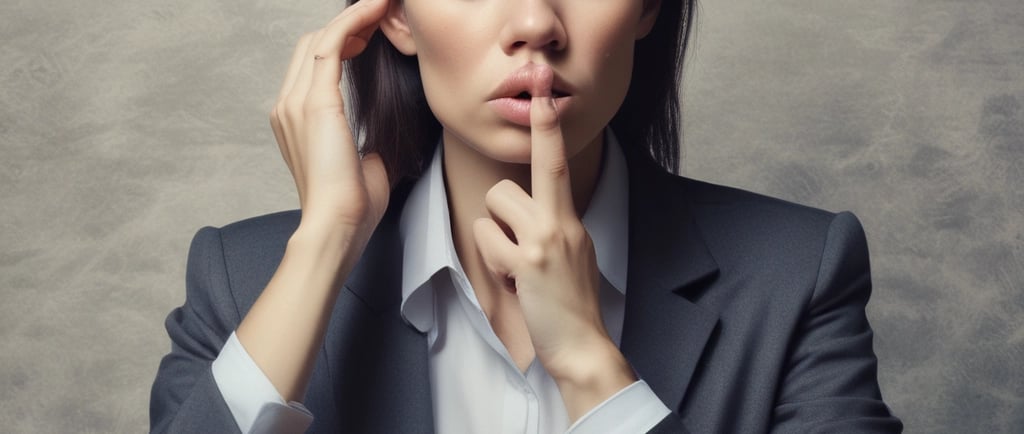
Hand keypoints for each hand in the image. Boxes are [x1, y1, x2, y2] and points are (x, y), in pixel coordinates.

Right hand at [237, 0, 394, 401]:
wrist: (336, 227)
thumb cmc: (351, 207)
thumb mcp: (366, 164)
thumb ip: (371, 143)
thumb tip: (390, 137)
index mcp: (297, 121)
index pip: (314, 64)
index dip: (344, 41)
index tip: (375, 32)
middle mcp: (288, 106)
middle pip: (314, 44)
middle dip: (350, 24)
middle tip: (385, 14)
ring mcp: (296, 102)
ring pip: (322, 39)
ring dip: (356, 17)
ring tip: (386, 5)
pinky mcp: (315, 102)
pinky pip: (333, 44)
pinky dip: (356, 21)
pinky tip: (379, 9)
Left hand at [471, 65, 634, 418]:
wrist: (583, 345)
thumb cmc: (572, 304)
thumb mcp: (575, 254)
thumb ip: (556, 228)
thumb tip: (534, 214)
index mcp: (571, 220)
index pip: (556, 164)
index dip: (547, 128)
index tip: (542, 94)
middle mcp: (560, 223)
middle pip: (505, 188)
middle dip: (499, 216)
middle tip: (517, 250)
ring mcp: (544, 241)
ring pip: (493, 210)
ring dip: (494, 239)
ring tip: (516, 267)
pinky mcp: (528, 261)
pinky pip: (487, 240)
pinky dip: (493, 261)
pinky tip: (515, 282)